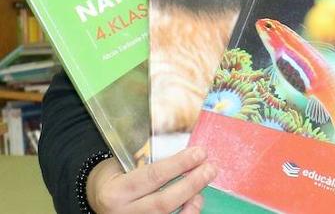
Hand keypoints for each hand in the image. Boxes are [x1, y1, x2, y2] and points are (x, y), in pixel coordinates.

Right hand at [86, 146, 216, 213]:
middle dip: (191, 184)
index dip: (179, 164)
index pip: (152, 176)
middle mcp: (124, 213)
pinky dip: (187, 213)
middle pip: (164, 202)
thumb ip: (149, 161)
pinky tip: (195, 201)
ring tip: (204, 182)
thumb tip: (186, 151)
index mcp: (116, 192)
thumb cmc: (115, 177)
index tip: (199, 153)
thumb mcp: (122, 165)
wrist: (98, 199)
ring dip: (192, 200)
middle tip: (210, 168)